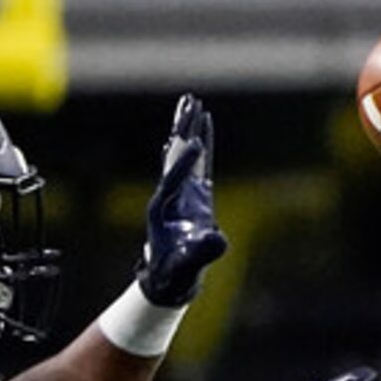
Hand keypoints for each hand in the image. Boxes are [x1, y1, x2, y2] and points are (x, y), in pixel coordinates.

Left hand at [137, 93, 228, 305]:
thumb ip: (201, 253)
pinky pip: (197, 165)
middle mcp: (169, 195)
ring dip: (188, 129)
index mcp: (162, 209)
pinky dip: (200, 147)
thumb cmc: (175, 273)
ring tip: (191, 103)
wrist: (168, 278)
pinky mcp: (192, 196)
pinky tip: (202, 129)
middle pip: (176, 155)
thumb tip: (218, 238)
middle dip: (183, 129)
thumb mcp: (187, 266)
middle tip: (189, 102)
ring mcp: (181, 193)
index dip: (185, 161)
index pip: (173, 179)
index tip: (196, 143)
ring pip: (184, 154)